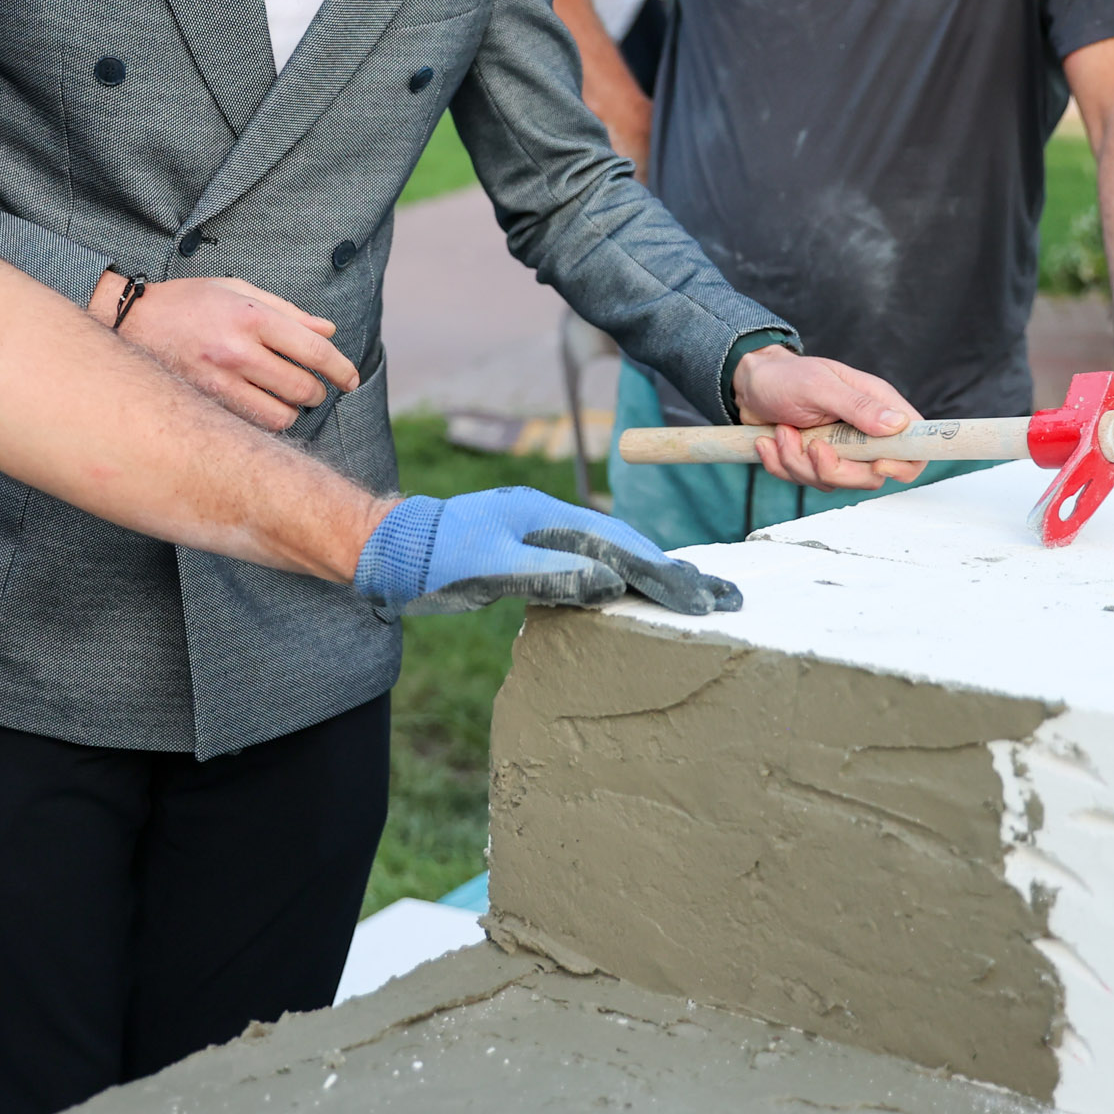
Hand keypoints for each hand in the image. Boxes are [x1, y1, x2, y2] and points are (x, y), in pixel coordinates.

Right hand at [93, 273, 359, 430]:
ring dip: (292, 410)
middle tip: (312, 387)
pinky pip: (250, 426)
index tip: (351, 380)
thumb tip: (329, 332)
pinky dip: (264, 420)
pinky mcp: (204, 404)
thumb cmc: (188, 302)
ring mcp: (218, 382)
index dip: (341, 370)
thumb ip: (287, 311)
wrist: (128, 322)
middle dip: (317, 391)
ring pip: (280, 416)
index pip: (313, 351)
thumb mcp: (237, 290)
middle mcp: (237, 351)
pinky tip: (259, 406)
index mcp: (251, 316)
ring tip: (285, 398)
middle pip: (302, 388)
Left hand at [352, 486, 741, 619]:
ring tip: (696, 595)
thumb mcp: (489, 564)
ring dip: (654, 577)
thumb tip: (611, 579)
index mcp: (546, 515)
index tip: (702, 597)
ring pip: (612, 555)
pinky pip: (590, 565)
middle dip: (674, 573)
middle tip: (722, 598)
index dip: (664, 572)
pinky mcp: (531, 554)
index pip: (620, 545)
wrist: (390, 550)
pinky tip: (638, 593)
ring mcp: (542, 534)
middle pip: (626, 545)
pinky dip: (623, 579)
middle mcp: (550, 519)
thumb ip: (549, 572)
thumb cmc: (433, 556)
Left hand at [730, 348, 923, 489]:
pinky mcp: (814, 462)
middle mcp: (863, 431)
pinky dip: (782, 465)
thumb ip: (858, 406)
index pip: (913, 445)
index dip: (904, 464)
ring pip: (834, 483)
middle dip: (836, 470)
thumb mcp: (820, 385)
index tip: (877, 463)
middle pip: (872, 476)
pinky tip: (771, 441)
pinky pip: (805, 482)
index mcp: (876, 406)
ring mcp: (839, 450)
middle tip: (813, 446)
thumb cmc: (786, 376)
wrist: (750, 384)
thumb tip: (897, 424)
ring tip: (783, 431)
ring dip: (799, 462)